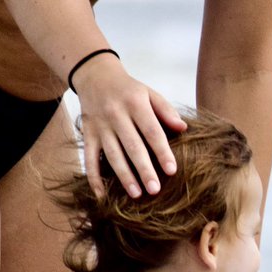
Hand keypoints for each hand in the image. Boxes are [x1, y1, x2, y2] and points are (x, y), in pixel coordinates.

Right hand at [72, 55, 186, 197]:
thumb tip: (183, 128)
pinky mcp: (88, 135)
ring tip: (136, 194)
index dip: (162, 151)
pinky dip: (94, 178)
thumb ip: (166, 110)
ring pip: (112, 155)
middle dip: (144, 169)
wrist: (94, 76)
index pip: (152, 131)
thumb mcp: (149, 93)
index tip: (172, 170)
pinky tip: (102, 195)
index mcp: (135, 104)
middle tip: (154, 190)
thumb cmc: (128, 90)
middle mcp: (116, 115)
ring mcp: (100, 127)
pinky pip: (89, 159)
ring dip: (124, 176)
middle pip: (132, 146)